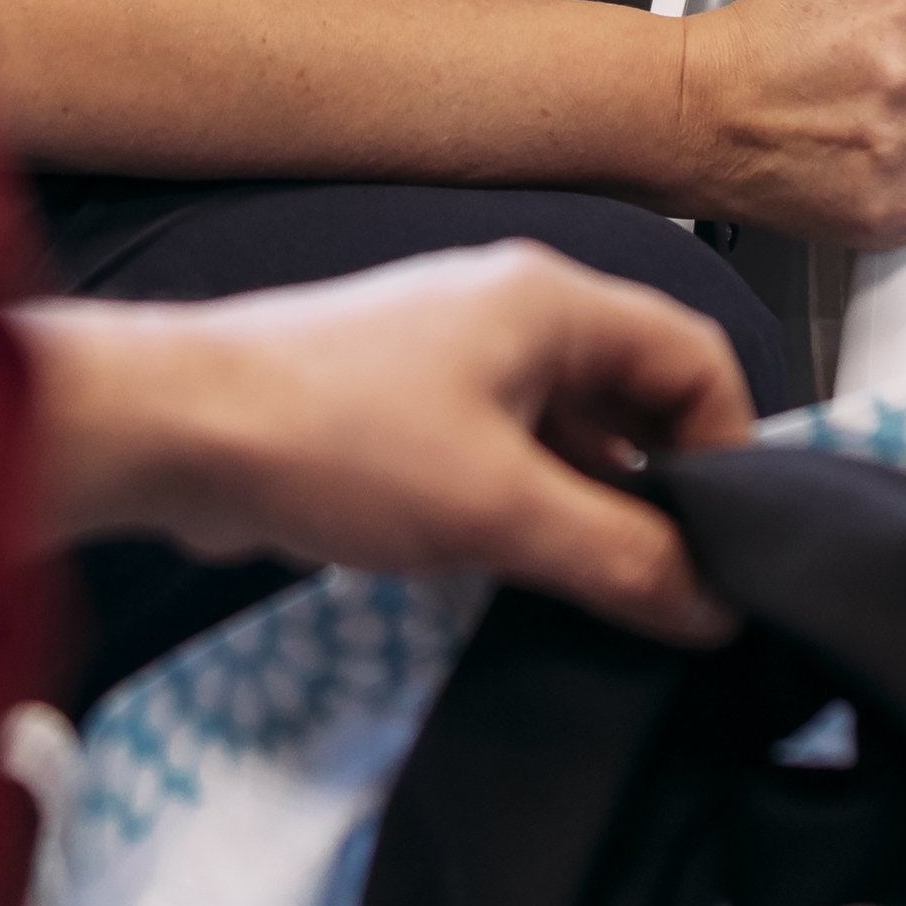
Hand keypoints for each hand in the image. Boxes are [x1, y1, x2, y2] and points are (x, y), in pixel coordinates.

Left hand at [22, 243, 759, 641]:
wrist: (172, 433)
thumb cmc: (325, 436)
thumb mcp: (499, 510)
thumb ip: (620, 558)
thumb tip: (711, 603)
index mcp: (548, 302)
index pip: (693, 356)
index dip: (731, 447)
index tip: (733, 542)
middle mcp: (508, 316)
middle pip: (635, 394)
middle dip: (665, 486)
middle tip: (681, 579)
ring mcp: (454, 361)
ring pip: (570, 433)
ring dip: (597, 506)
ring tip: (612, 592)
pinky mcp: (405, 412)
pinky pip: (508, 457)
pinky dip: (534, 509)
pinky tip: (530, 575)